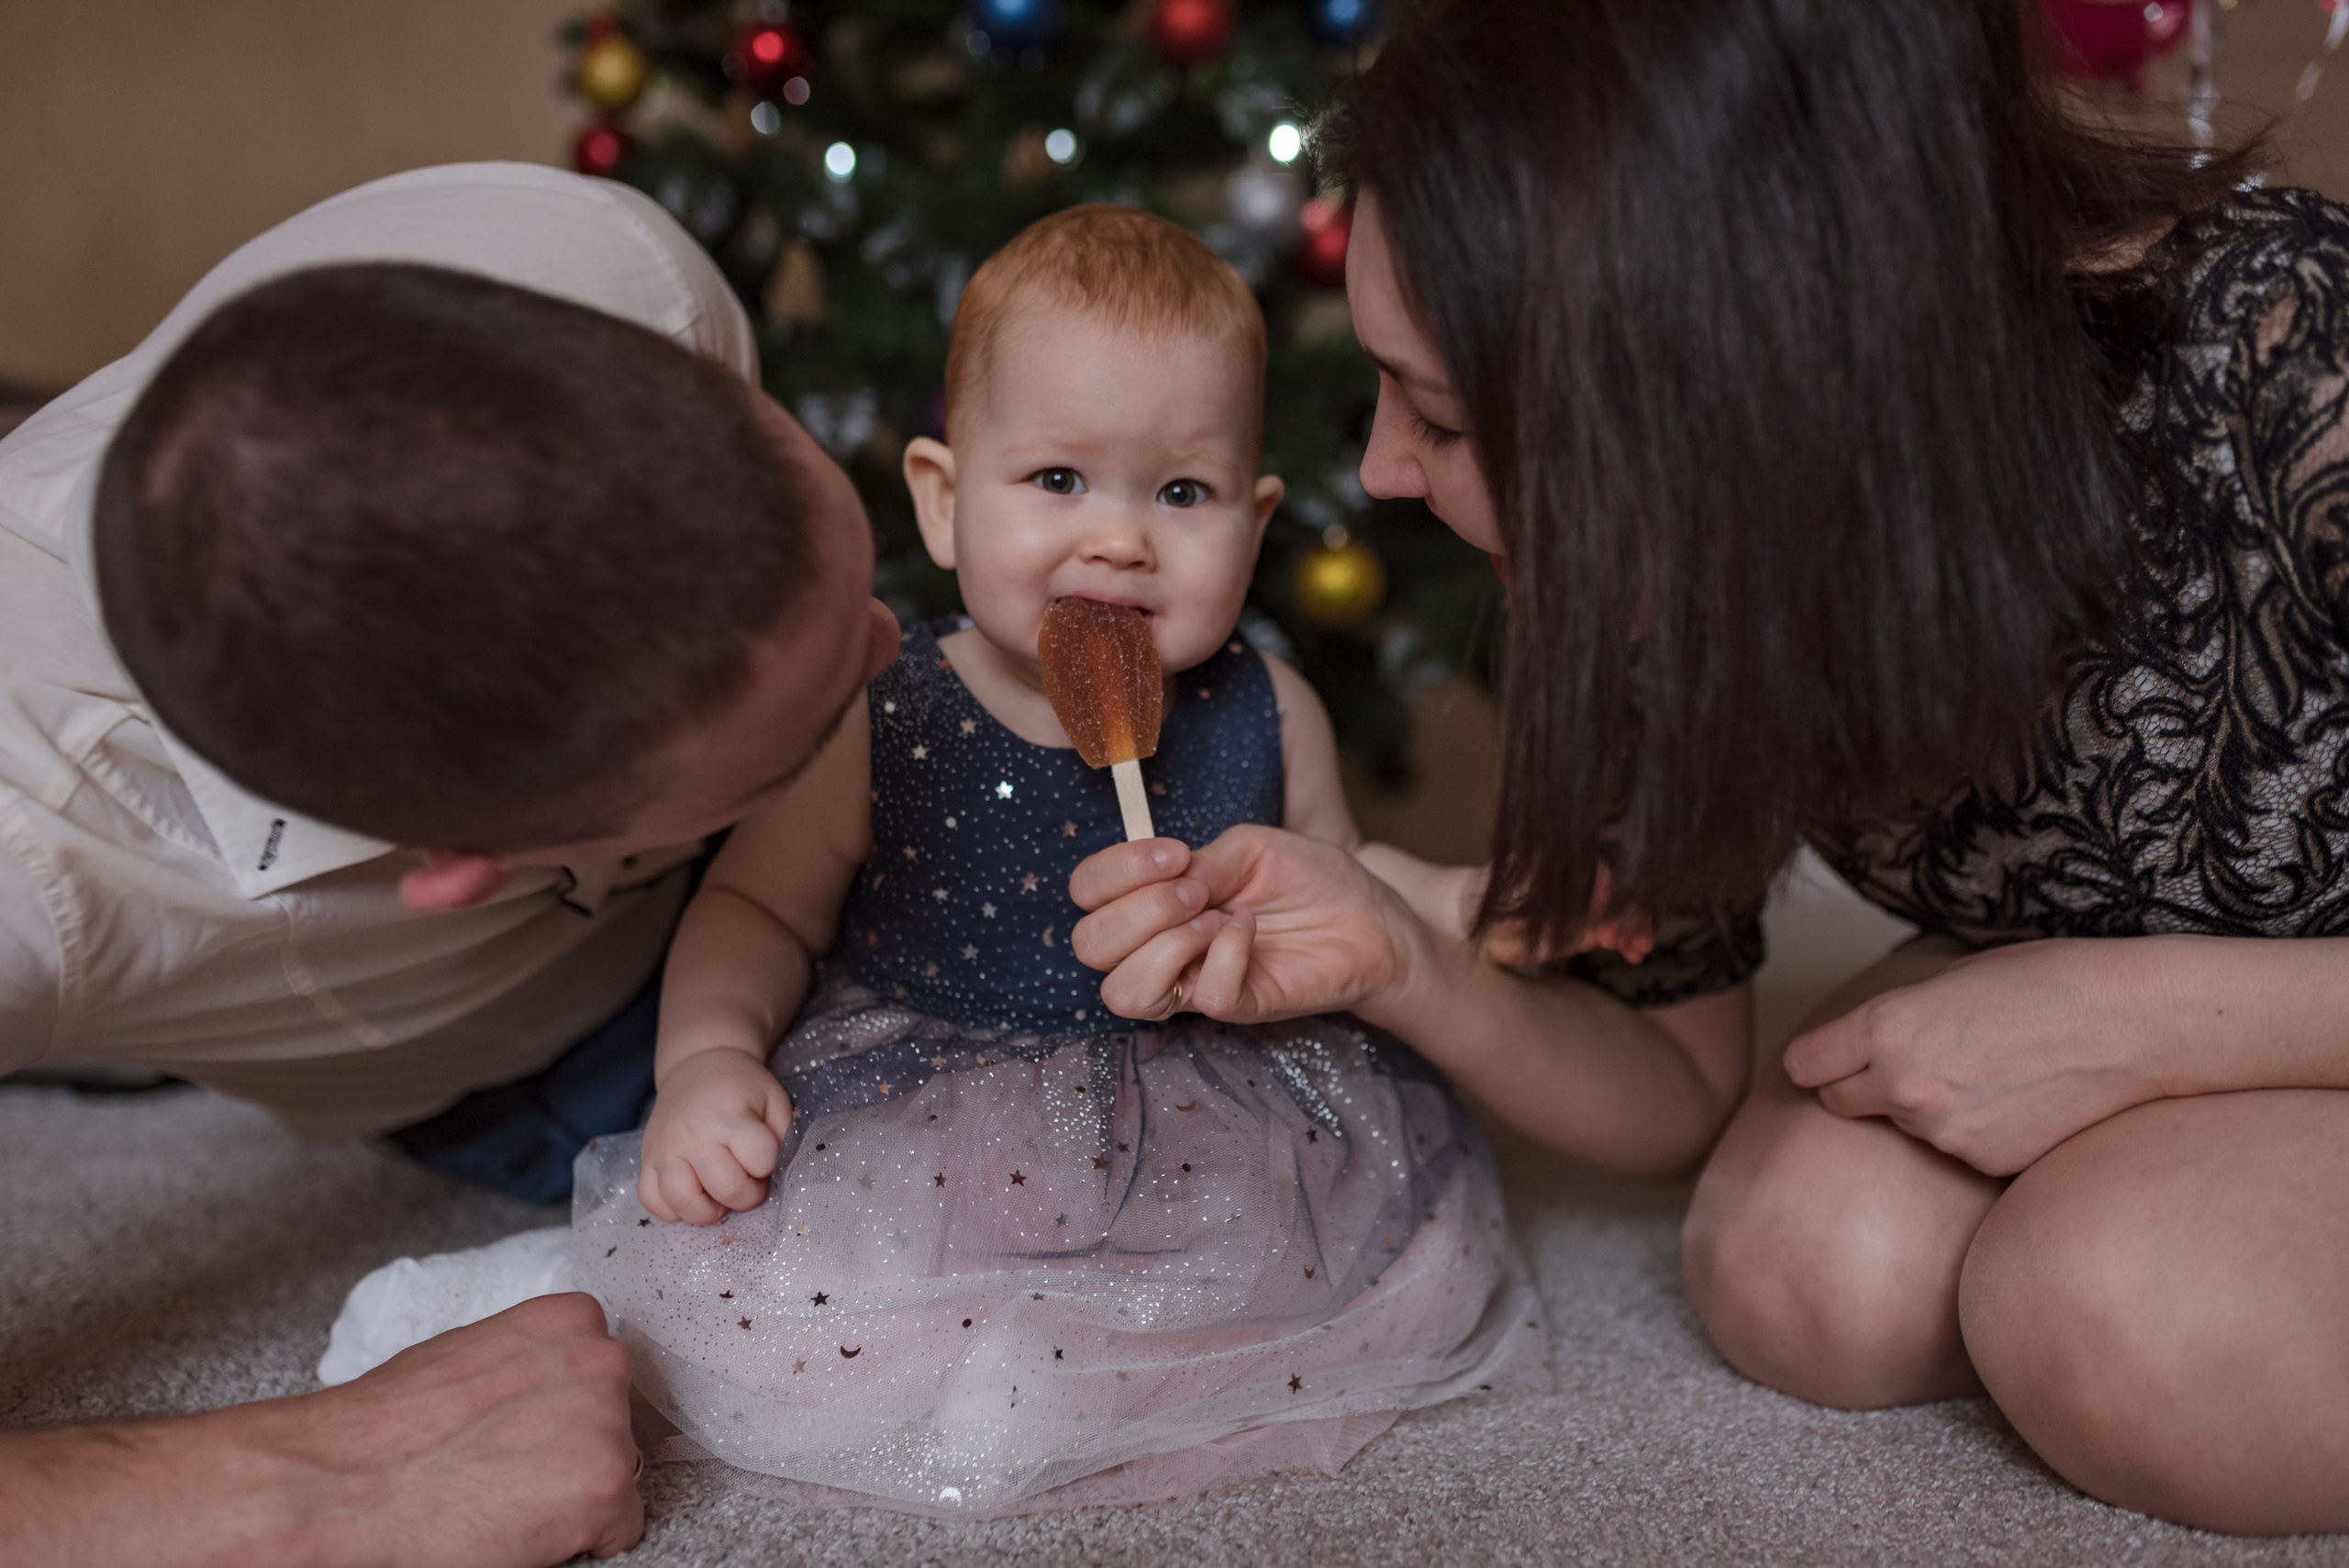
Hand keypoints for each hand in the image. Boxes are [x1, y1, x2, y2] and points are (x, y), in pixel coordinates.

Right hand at [0, 1293, 641, 1567]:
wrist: (342, 1486)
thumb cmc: (388, 1431)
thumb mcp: (471, 1359)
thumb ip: (530, 1361)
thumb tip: (551, 1382)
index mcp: (568, 1319)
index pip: (601, 1374)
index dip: (562, 1414)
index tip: (521, 1433)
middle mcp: (601, 1356)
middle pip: (620, 1422)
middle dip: (575, 1448)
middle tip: (505, 1469)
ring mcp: (609, 1417)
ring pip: (620, 1474)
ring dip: (576, 1493)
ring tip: (504, 1495)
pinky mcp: (608, 1481)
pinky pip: (619, 1528)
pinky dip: (579, 1540)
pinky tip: (520, 1526)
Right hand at [640, 1049, 793, 1223]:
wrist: (697, 1064)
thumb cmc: (739, 1087)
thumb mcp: (773, 1098)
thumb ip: (783, 1135)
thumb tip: (776, 1173)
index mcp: (729, 1117)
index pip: (760, 1160)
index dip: (768, 1167)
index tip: (763, 1159)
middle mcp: (693, 1135)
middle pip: (726, 1188)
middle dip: (746, 1196)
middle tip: (747, 1181)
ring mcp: (665, 1149)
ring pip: (681, 1201)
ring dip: (708, 1211)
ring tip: (718, 1197)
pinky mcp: (646, 1160)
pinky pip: (651, 1201)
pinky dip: (672, 1210)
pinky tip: (691, 1195)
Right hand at [1069, 826, 1424, 1026]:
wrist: (1370, 917)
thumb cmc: (1310, 880)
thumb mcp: (1250, 847)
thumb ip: (1202, 860)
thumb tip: (1167, 880)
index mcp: (1154, 900)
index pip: (1086, 894)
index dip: (1114, 870)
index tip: (1173, 852)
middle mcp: (1162, 945)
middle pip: (1089, 947)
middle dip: (1136, 907)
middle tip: (1194, 890)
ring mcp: (1195, 982)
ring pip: (1122, 992)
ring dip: (1163, 942)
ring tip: (1213, 917)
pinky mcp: (1238, 1005)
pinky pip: (1204, 996)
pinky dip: (1224, 954)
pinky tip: (1249, 931)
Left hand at [1782, 937, 2174, 1175]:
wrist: (2137, 1025)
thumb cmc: (2048, 981)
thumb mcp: (1950, 976)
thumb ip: (1896, 1015)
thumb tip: (1863, 1038)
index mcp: (1886, 1026)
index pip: (1805, 1064)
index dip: (1816, 1059)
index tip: (1826, 1057)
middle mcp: (1902, 1085)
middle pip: (1837, 1103)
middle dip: (1856, 1085)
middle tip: (1901, 1063)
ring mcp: (1944, 1132)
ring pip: (1900, 1125)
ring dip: (1920, 1106)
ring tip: (1983, 1071)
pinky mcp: (1984, 1162)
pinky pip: (1951, 1147)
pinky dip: (1968, 1129)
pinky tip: (2013, 1100)